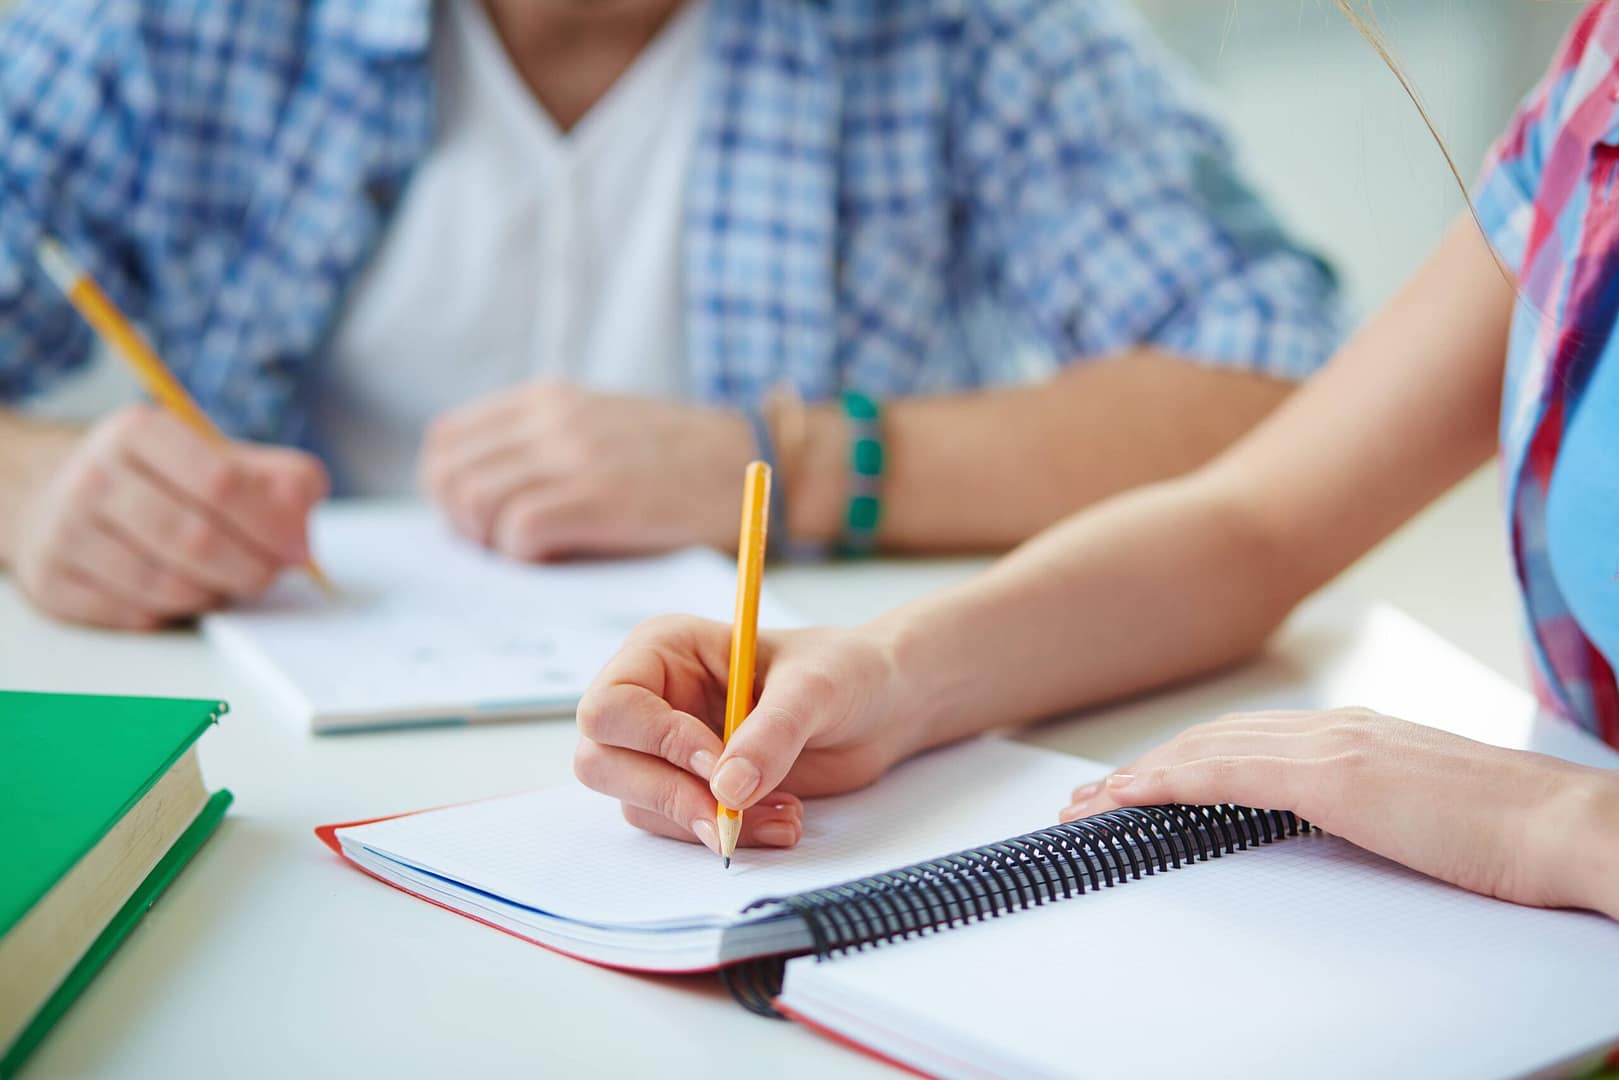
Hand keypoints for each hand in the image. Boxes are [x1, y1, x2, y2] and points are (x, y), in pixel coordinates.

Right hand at [8, 405, 327, 629]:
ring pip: (167, 586)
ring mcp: (64, 532)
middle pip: (196, 540)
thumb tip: (302, 517)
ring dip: (215, 593)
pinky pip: (136, 616)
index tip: (297, 547)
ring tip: (226, 579)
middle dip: (251, 567)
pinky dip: (174, 613)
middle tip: (270, 573)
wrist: (54, 494)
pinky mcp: (52, 583)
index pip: (219, 483)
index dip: (270, 523)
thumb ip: (276, 478)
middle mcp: (92, 478)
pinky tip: (183, 591)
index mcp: (137, 432)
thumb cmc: (157, 478)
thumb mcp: (214, 455)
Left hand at [419, 381, 754, 560]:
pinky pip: (518, 531)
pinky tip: (561, 557)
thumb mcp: (601, 427)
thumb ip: (543, 446)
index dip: (449, 489)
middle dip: (461, 523)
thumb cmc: (678, 461)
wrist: (754, 460)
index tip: (480, 519)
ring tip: (532, 554)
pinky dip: (526, 556)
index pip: (447, 441)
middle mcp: (552, 418)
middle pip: (448, 474)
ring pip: (473, 502)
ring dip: (491, 542)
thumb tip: (479, 499)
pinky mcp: (599, 497)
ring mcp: (574, 455)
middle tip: (500, 547)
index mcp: (547, 399)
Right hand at [573, 617, 922, 853]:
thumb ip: (772, 732)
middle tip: (729, 814)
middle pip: (601, 761)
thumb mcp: (817, 688)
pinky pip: (678, 827)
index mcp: (663, 650)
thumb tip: (727, 789)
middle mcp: (652, 698)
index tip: (716, 762)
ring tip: (783, 811)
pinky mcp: (691, 789)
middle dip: (668, 795)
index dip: (655, 741)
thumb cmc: (844, 671)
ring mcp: (666, 748)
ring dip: (706, 821)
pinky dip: (728, 834)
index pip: (610, 705)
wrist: (880, 708)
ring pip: (639, 804)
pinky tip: (782, 819)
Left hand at [1061, 708, 1618, 918]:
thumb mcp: (1423, 812)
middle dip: (1147, 766)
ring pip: (1208, 751)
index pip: (1246, 740)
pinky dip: (1169, 781)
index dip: (1185, 761)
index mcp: (1357, 735)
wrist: (1570, 828)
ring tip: (1088, 804)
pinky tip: (1129, 796)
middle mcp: (1337, 728)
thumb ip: (1373, 806)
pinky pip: (1228, 774)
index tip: (1136, 785)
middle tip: (1090, 797)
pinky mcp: (1337, 777)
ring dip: (1141, 776)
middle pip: (1214, 739)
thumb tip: (1337, 825)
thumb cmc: (1513, 833)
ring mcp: (1335, 747)